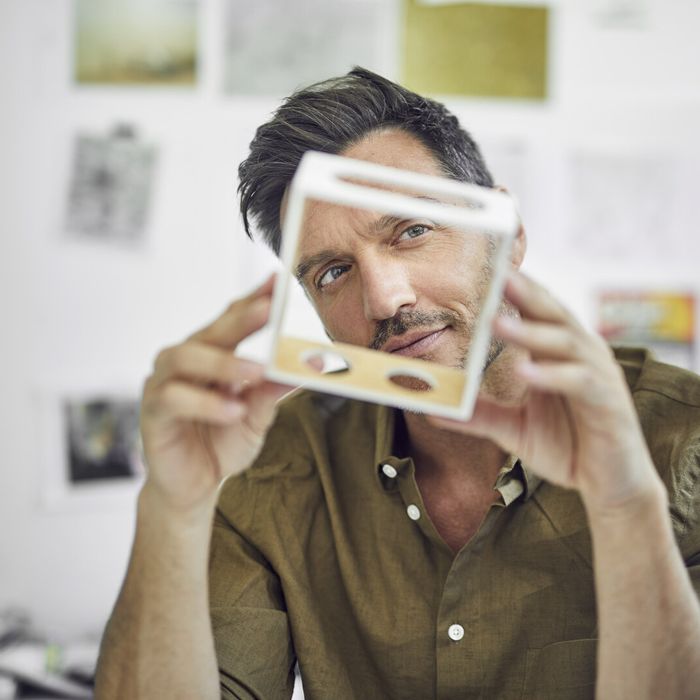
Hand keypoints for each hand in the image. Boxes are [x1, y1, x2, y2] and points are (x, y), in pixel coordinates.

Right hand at [139, 275, 290, 514]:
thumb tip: (301, 368)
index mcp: (213, 355)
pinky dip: (204, 402)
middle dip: (241, 318)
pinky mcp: (152, 411)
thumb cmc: (222, 442)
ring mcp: (164, 383)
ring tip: (254, 372)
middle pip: (211, 330)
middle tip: (268, 309)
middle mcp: (185, 361)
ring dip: (222, 362)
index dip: (254, 299)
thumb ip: (272, 392)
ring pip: (185, 356)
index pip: (232, 318)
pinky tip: (230, 410)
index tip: (279, 281)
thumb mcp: (257, 418)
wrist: (195, 485)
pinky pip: (173, 398)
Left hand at [430, 271, 662, 512]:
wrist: (610, 485)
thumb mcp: (513, 429)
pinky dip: (551, 375)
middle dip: (527, 294)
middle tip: (500, 276)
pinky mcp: (609, 401)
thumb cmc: (567, 447)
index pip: (537, 314)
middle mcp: (581, 356)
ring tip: (498, 323)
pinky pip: (579, 381)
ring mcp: (598, 376)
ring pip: (565, 342)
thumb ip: (479, 416)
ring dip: (531, 332)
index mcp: (558, 354)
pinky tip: (525, 372)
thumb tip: (434, 410)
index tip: (489, 274)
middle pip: (554, 315)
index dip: (517, 293)